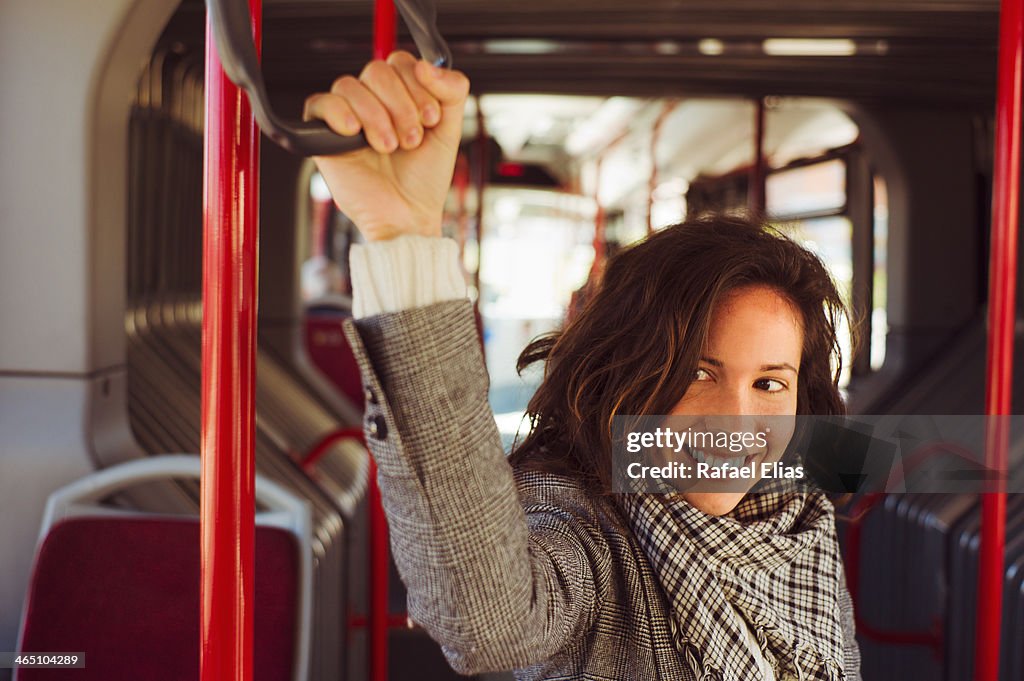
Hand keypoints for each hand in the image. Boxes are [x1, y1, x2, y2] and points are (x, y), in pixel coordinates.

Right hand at [304, 51, 469, 240]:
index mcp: (398, 96)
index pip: (400, 62)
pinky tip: (355, 134)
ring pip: (351, 85)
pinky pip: (320, 103)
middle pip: (377, 70)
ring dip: (377, 117)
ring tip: (389, 147)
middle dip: (401, 106)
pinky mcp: (323, 135)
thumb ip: (451, 90)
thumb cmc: (423, 179)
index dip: (417, 85)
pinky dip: (339, 113)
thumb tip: (427, 65)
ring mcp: (346, 116)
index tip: (431, 119)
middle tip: (410, 140)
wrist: (408, 215)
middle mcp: (371, 102)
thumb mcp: (450, 129)